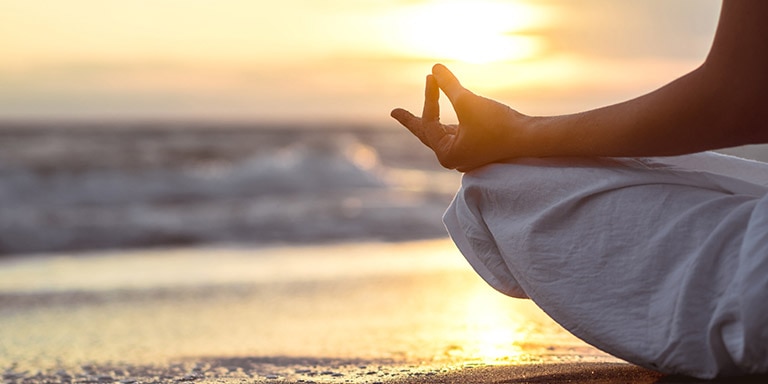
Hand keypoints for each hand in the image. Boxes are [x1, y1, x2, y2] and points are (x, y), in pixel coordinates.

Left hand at [391, 64, 527, 171]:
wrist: (530, 138)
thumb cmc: (498, 124)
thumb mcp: (468, 102)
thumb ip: (449, 86)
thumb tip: (435, 68)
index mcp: (446, 154)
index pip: (430, 121)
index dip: (430, 97)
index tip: (433, 77)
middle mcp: (452, 158)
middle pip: (428, 133)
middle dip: (412, 120)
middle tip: (395, 112)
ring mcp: (464, 155)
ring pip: (441, 133)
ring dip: (431, 119)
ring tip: (412, 117)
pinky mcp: (476, 148)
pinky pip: (454, 134)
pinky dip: (447, 123)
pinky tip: (439, 120)